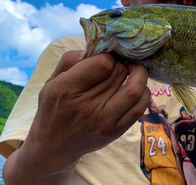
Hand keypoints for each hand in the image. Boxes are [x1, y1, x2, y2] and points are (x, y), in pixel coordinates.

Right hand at [21, 51, 150, 174]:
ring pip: (134, 90)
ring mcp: (102, 121)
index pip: (103, 64)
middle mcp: (86, 106)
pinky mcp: (114, 132)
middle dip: (123, 63)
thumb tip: (97, 49)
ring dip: (139, 75)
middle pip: (119, 74)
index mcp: (66, 89)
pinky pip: (139, 108)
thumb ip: (71, 60)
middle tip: (120, 63)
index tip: (106, 59)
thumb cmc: (54, 108)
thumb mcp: (51, 81)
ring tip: (134, 71)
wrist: (53, 146)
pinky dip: (143, 93)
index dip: (108, 57)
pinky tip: (137, 87)